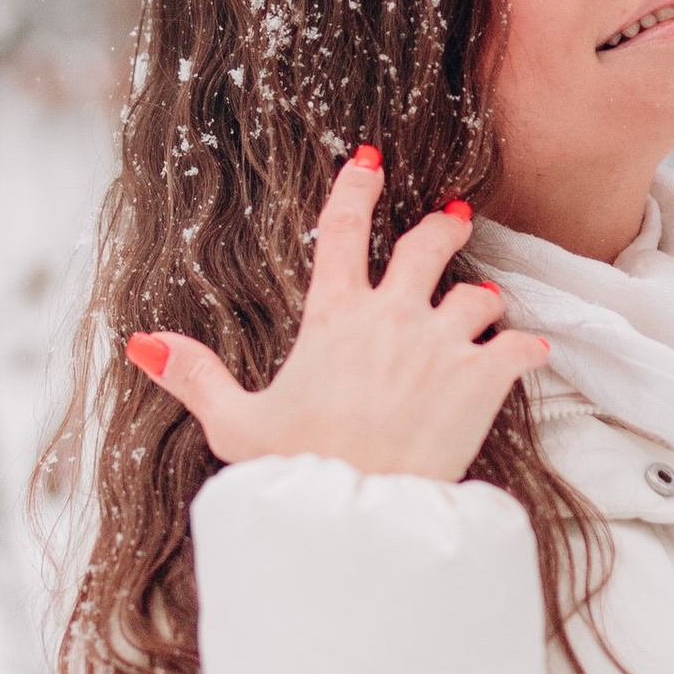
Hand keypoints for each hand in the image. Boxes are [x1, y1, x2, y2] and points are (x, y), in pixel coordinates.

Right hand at [124, 148, 549, 480]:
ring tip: (488, 304)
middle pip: (427, 246)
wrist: (357, 514)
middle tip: (455, 221)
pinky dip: (528, 347)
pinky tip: (531, 351)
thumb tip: (142, 342)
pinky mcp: (482, 379)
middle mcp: (391, 317)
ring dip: (485, 299)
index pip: (342, 231)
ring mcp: (440, 344)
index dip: (356, 188)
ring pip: (479, 294)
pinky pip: (520, 345)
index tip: (371, 159)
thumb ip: (195, 375)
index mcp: (333, 319)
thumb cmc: (296, 470)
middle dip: (443, 229)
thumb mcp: (234, 424)